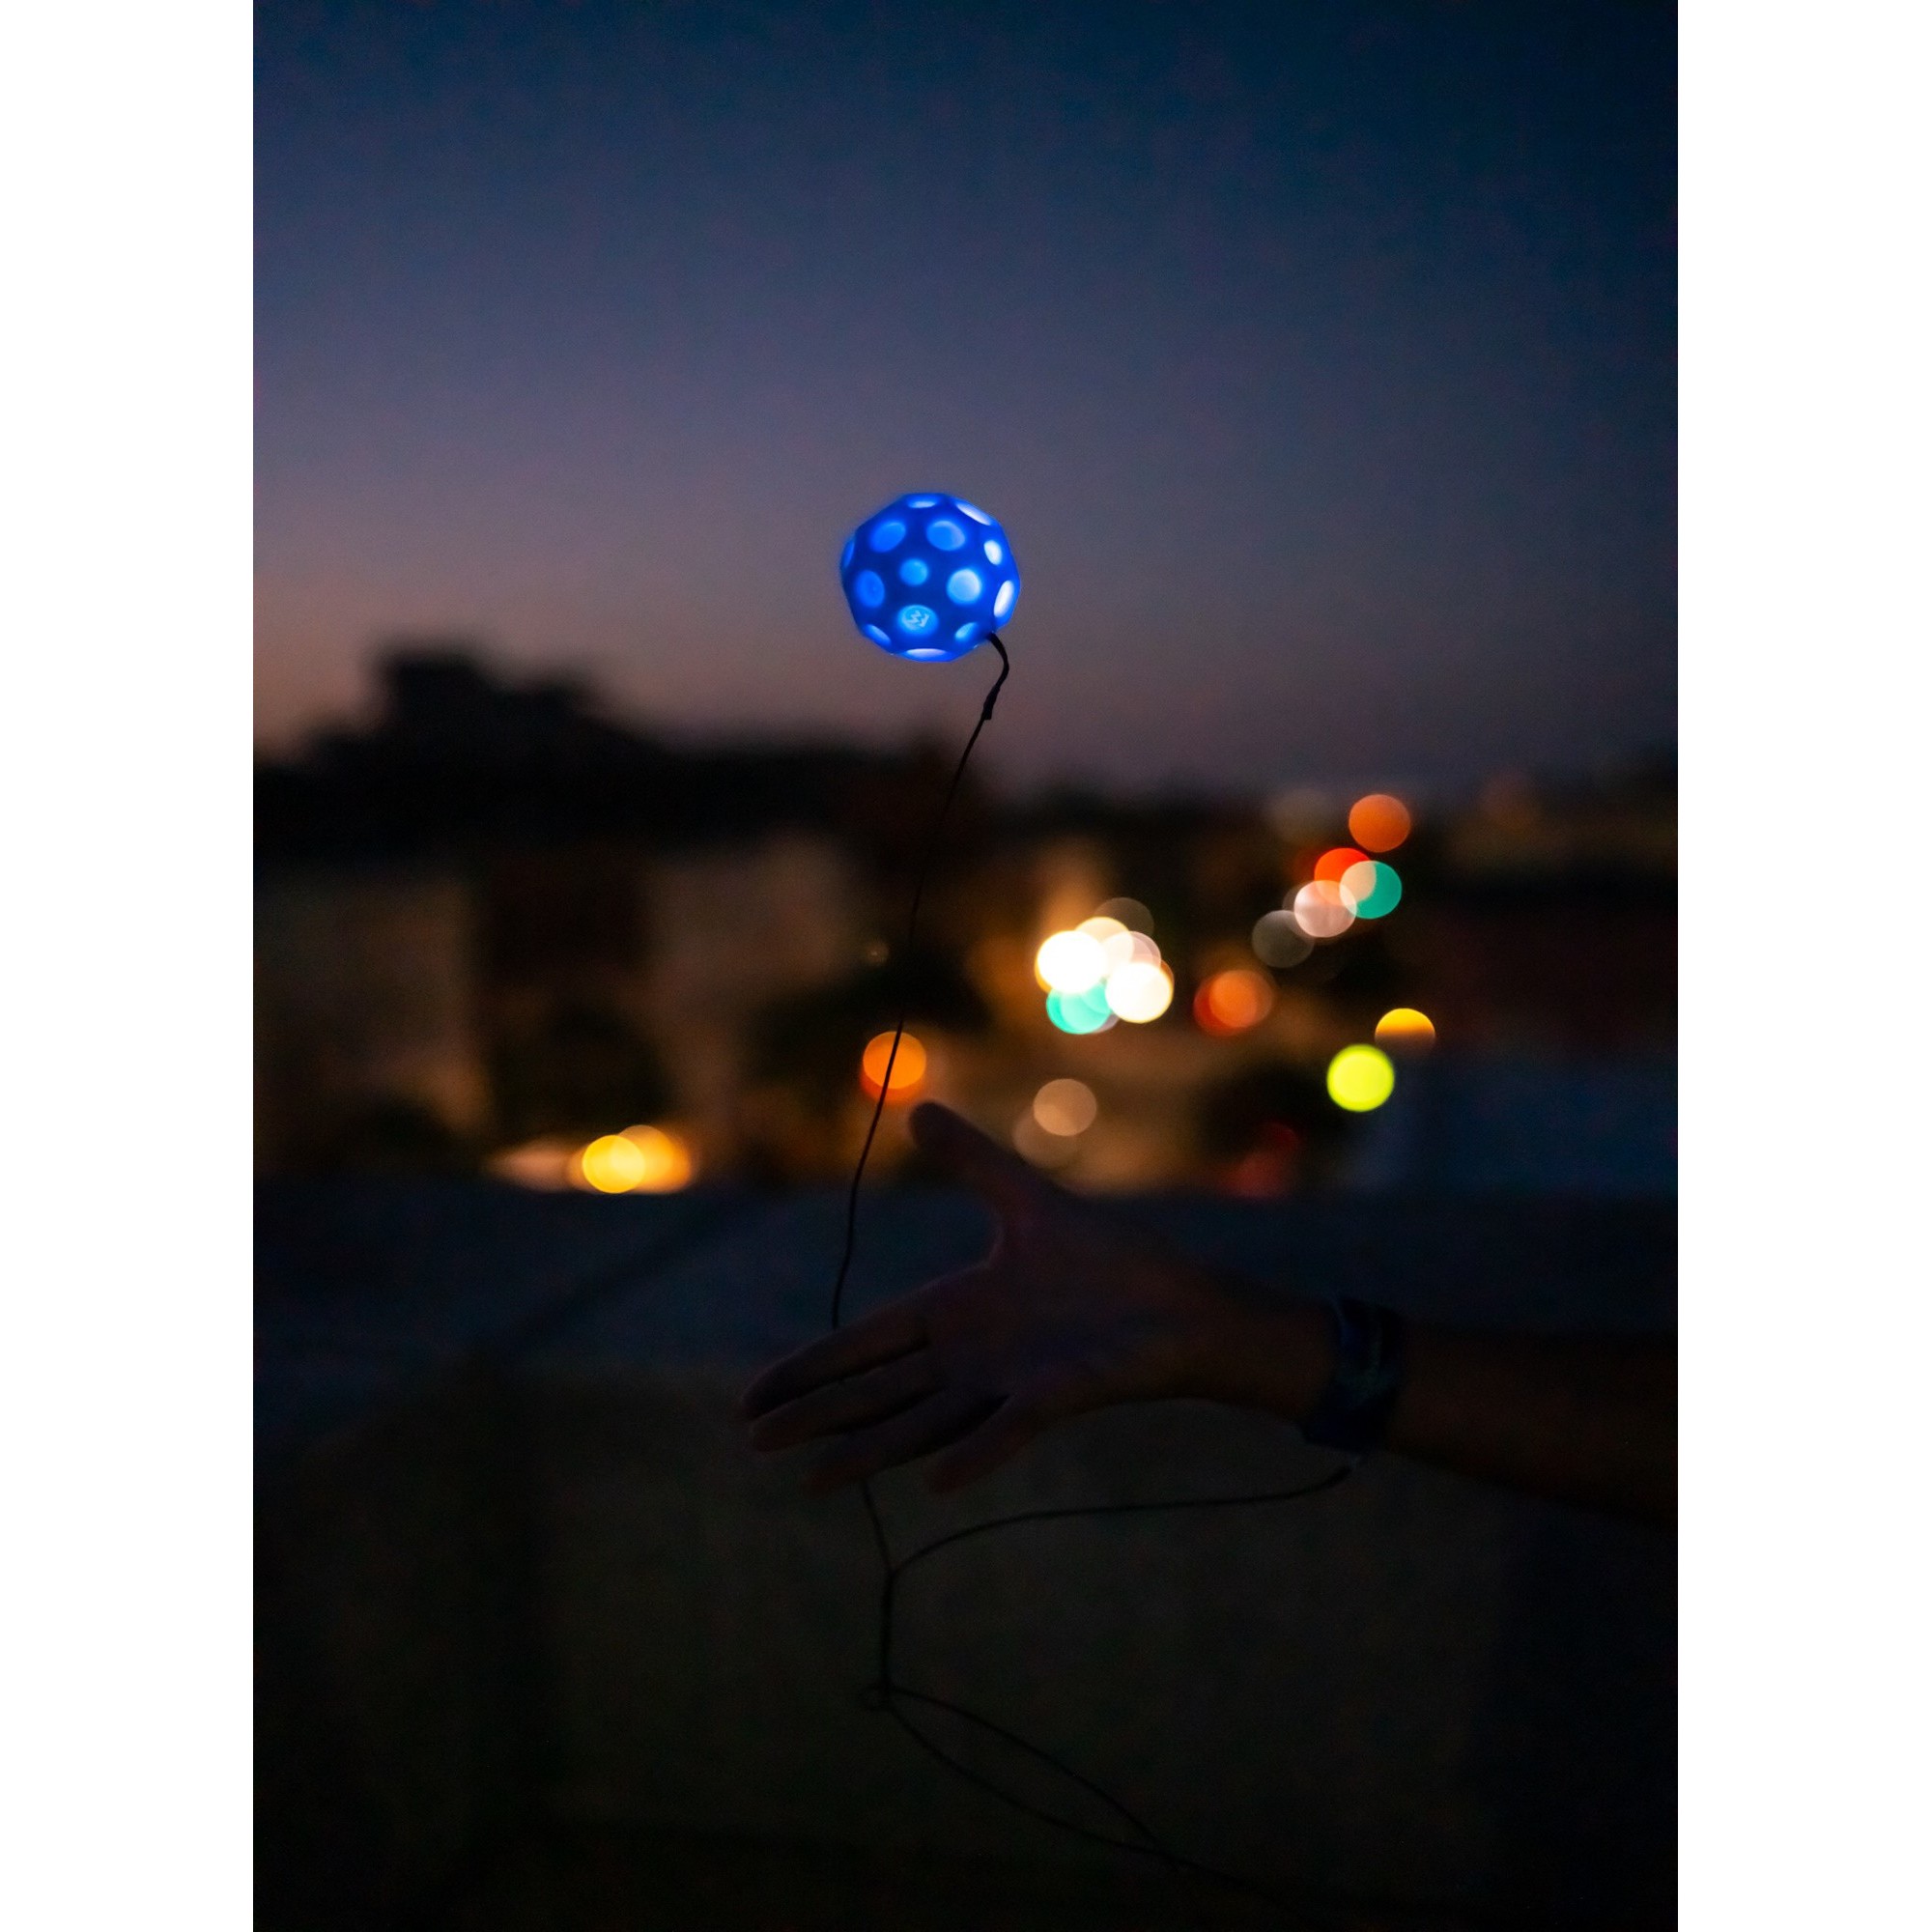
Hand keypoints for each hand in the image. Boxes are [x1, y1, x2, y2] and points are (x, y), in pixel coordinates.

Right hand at [739, 1102, 1322, 1494]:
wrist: (1182, 1306)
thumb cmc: (1108, 1264)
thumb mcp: (1025, 1201)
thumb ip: (971, 1161)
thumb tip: (916, 1108)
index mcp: (954, 1313)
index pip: (864, 1344)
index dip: (811, 1369)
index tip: (753, 1400)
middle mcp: (970, 1359)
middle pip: (877, 1392)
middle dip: (817, 1416)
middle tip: (755, 1444)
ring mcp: (1009, 1384)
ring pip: (922, 1423)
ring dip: (870, 1450)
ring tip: (815, 1479)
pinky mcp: (1056, 1397)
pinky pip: (1007, 1429)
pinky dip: (974, 1452)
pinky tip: (934, 1480)